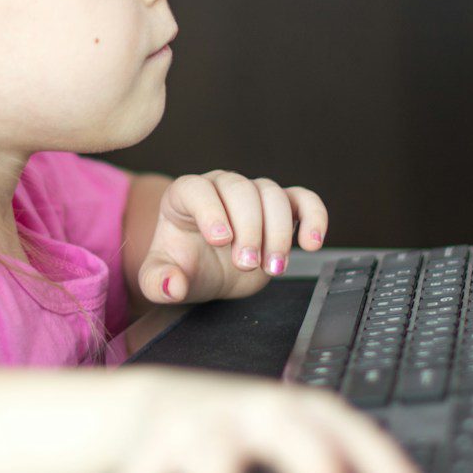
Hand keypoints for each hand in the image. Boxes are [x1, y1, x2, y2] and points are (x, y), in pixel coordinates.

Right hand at [90, 368, 440, 472]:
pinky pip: (137, 472)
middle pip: (287, 428)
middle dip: (308, 467)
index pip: (353, 433)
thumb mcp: (298, 457)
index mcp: (302, 415)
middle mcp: (256, 412)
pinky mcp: (150, 441)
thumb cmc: (246, 441)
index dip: (386, 469)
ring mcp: (202, 422)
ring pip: (209, 444)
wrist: (154, 409)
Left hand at [137, 170, 327, 304]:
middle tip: (246, 265)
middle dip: (248, 229)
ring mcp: (253, 195)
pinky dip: (314, 217)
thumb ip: (158, 281)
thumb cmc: (183, 266)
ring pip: (273, 194)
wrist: (209, 271)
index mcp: (185, 196)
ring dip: (278, 232)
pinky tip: (311, 243)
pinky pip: (304, 200)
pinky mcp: (282, 209)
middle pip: (240, 190)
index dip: (210, 211)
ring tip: (273, 268)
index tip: (220, 240)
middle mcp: (220, 187)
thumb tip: (173, 285)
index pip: (197, 189)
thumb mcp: (160, 278)